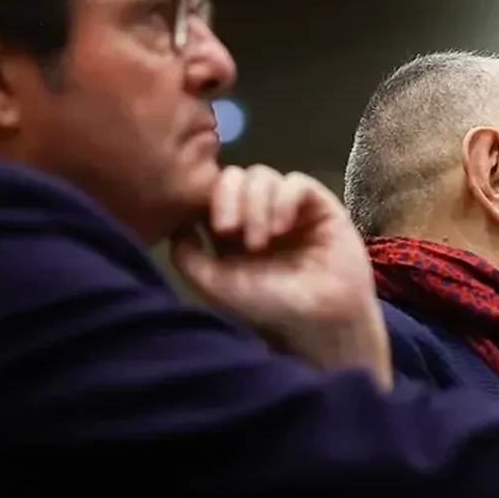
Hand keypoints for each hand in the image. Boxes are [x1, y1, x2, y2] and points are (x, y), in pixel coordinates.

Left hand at [171, 165, 391, 390]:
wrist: (321, 321)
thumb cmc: (268, 308)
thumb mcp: (214, 285)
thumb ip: (186, 254)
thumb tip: (177, 223)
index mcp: (233, 232)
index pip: (212, 193)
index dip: (206, 199)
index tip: (213, 228)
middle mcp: (260, 215)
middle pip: (234, 176)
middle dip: (228, 198)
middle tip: (230, 230)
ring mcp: (290, 208)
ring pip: (262, 176)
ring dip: (256, 205)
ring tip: (262, 242)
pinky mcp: (320, 205)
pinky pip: (296, 182)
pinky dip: (284, 199)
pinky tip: (283, 228)